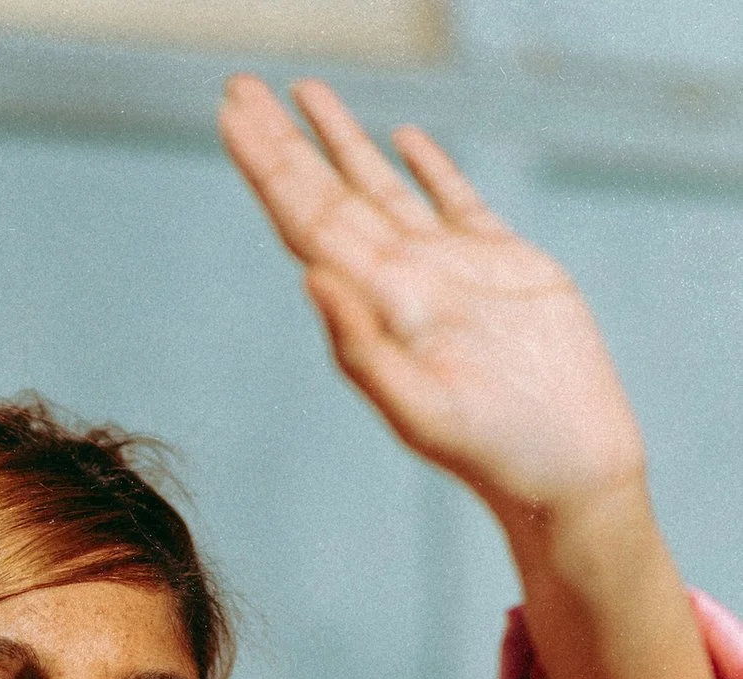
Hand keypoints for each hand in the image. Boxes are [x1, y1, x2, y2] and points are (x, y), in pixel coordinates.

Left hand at [217, 75, 640, 526]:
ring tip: (305, 93)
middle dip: (284, 142)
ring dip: (342, 141)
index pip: (306, 220)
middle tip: (240, 87)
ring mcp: (451, 270)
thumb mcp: (418, 408)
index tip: (233, 115)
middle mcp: (402, 281)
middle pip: (329, 194)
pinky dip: (429, 167)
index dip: (269, 167)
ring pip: (382, 187)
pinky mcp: (504, 266)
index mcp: (376, 305)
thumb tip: (311, 276)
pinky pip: (456, 202)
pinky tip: (404, 139)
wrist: (565, 470)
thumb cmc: (493, 453)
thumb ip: (360, 347)